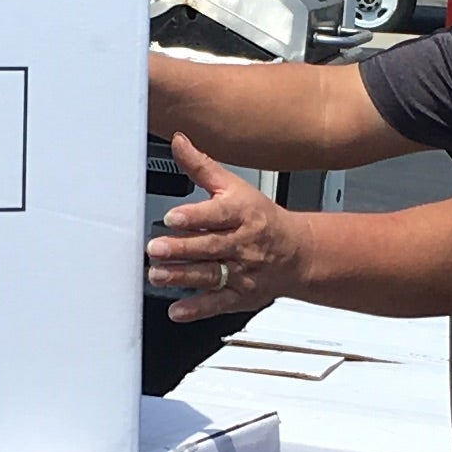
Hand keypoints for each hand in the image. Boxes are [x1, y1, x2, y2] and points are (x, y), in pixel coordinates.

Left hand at [147, 134, 302, 319]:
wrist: (296, 252)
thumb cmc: (260, 217)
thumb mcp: (234, 187)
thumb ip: (202, 167)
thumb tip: (178, 141)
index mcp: (242, 214)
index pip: (218, 214)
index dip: (195, 216)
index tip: (172, 217)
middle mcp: (243, 244)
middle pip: (210, 247)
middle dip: (182, 249)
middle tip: (155, 249)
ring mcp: (243, 272)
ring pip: (211, 275)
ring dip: (182, 277)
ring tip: (157, 275)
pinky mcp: (241, 296)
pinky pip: (218, 304)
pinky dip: (197, 309)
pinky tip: (177, 310)